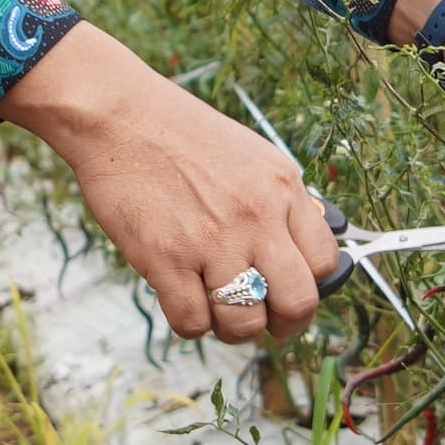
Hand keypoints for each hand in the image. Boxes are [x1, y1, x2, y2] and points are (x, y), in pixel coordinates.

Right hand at [0, 20, 332, 344]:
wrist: (119, 116)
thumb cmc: (181, 134)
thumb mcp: (253, 155)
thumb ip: (284, 200)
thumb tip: (310, 239)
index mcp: (283, 189)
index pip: (324, 262)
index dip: (309, 285)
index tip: (287, 289)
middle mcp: (257, 217)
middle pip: (298, 303)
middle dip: (283, 324)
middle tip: (261, 317)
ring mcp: (213, 241)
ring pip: (244, 324)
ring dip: (231, 329)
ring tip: (215, 309)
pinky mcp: (167, 259)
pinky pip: (192, 322)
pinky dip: (189, 323)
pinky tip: (181, 298)